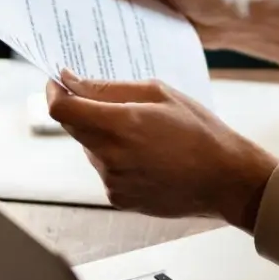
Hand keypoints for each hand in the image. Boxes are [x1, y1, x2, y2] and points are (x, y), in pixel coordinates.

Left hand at [45, 71, 278, 228]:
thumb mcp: (159, 94)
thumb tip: (72, 82)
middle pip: (73, 127)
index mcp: (120, 125)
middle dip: (82, 109)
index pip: (62, 109)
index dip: (53, 92)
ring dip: (102, 135)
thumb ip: (110, 88)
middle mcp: (110, 157)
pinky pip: (104, 169)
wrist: (225, 179)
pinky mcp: (118, 198)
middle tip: (111, 101)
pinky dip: (115, 157)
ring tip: (145, 133)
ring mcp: (112, 181)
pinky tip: (148, 155)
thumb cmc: (199, 130)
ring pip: (90, 148)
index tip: (58, 81)